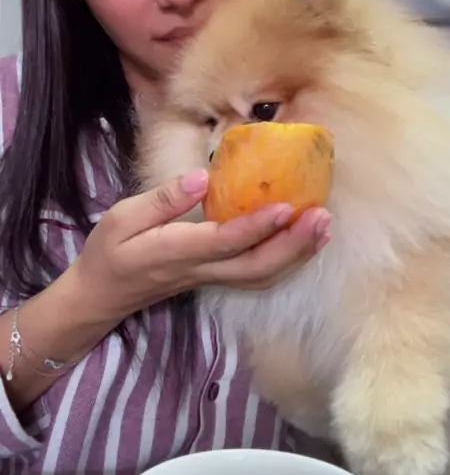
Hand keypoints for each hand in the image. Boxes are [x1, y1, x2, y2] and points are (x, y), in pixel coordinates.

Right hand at [71, 169, 330, 323]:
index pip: (224, 242)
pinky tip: (304, 243)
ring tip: (324, 227)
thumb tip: (201, 177)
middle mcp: (200, 270)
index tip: (286, 206)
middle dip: (293, 244)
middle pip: (256, 266)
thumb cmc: (109, 252)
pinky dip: (287, 262)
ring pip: (262, 276)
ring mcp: (211, 280)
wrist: (101, 296)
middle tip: (322, 216)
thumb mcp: (121, 218)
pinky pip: (258, 276)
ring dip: (297, 255)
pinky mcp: (216, 280)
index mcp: (175, 252)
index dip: (257, 226)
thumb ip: (162, 200)